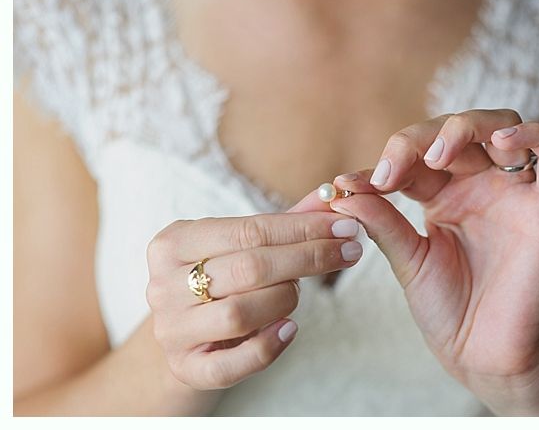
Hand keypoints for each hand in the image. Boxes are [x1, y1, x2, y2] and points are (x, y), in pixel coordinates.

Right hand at [145, 205, 361, 388]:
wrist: (188, 339)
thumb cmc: (223, 283)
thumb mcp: (245, 247)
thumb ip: (286, 223)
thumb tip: (332, 196)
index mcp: (174, 243)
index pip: (249, 230)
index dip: (304, 228)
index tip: (346, 226)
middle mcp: (164, 285)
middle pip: (249, 268)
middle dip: (308, 258)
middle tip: (348, 252)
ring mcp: (172, 330)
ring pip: (241, 312)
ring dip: (284, 300)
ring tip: (297, 292)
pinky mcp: (186, 368)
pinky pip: (234, 362)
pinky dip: (269, 345)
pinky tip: (289, 329)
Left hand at [320, 109, 538, 390]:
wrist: (482, 355)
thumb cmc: (448, 311)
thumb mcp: (407, 259)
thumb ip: (381, 220)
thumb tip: (340, 189)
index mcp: (446, 194)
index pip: (420, 153)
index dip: (391, 159)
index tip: (358, 185)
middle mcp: (482, 185)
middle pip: (459, 130)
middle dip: (421, 140)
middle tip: (392, 171)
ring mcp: (517, 192)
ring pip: (504, 126)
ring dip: (470, 126)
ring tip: (439, 154)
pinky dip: (535, 134)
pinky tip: (503, 138)